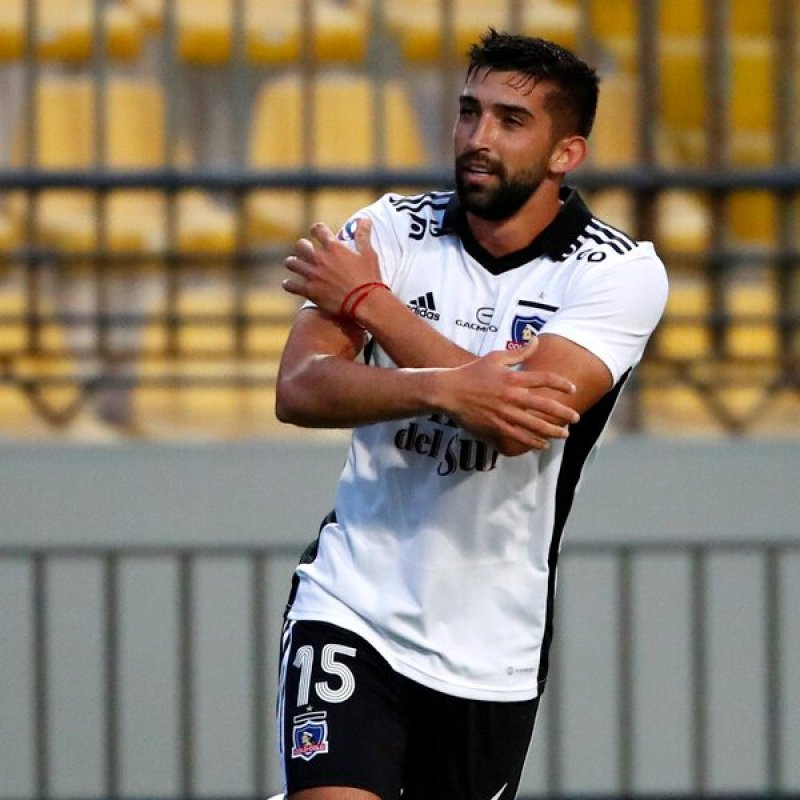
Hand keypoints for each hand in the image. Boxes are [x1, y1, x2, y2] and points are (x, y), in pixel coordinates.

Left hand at [282, 218, 380, 315]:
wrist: (365, 302)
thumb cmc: (368, 278)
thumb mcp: (369, 254)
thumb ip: (363, 236)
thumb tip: (365, 219)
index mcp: (333, 247)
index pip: (318, 229)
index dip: (316, 230)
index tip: (315, 232)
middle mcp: (320, 258)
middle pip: (300, 245)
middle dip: (302, 247)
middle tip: (305, 251)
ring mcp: (312, 274)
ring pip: (292, 263)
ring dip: (293, 263)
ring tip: (295, 265)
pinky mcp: (309, 290)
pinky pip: (290, 285)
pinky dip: (288, 284)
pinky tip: (289, 284)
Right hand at [435, 340, 579, 452]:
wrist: (448, 392)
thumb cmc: (471, 373)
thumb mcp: (494, 358)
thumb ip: (518, 352)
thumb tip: (536, 340)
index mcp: (512, 378)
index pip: (544, 380)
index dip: (561, 384)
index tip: (572, 389)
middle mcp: (511, 396)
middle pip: (544, 406)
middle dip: (563, 413)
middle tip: (576, 418)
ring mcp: (504, 413)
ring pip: (534, 425)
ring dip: (552, 431)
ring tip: (565, 434)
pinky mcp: (495, 426)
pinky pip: (518, 436)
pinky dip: (533, 441)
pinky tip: (543, 444)